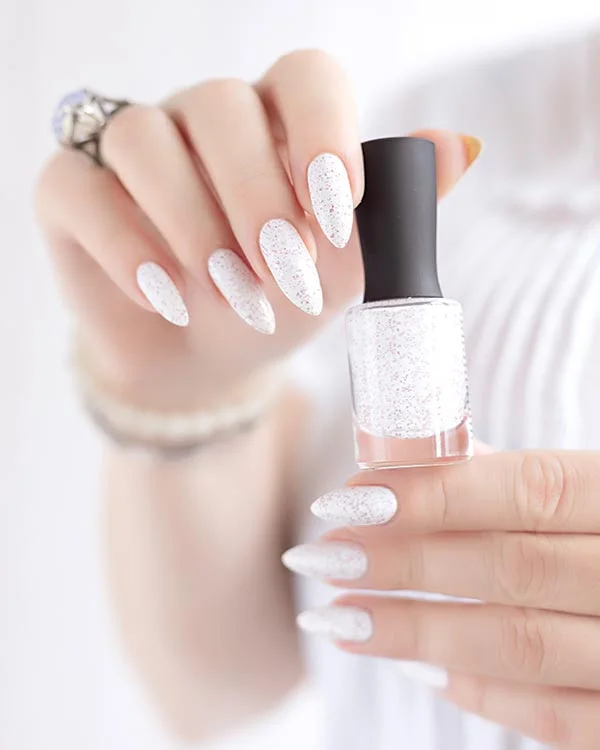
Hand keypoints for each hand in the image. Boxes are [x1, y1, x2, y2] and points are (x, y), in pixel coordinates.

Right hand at [35, 50, 477, 408]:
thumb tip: (461, 148)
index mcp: (277, 124)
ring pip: (143, 138)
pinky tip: (163, 296)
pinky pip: (76, 187)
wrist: (208, 359)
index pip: (303, 76)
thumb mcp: (344, 271)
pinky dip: (124, 245)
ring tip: (226, 296)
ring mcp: (133, 150)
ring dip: (192, 226)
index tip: (338, 209)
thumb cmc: (277, 305)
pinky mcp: (73, 192)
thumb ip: (393, 212)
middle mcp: (202, 121)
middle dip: (255, 199)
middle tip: (281, 276)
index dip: (322, 130)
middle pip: (220, 106)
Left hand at [285, 450, 599, 747]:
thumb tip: (416, 463)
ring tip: (341, 616)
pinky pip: (556, 716)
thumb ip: (518, 477)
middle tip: (326, 557)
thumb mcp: (595, 484)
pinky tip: (422, 669)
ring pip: (523, 645)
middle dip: (406, 563)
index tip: (348, 500)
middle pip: (512, 568)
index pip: (529, 489)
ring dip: (418, 632)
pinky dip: (483, 693)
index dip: (433, 494)